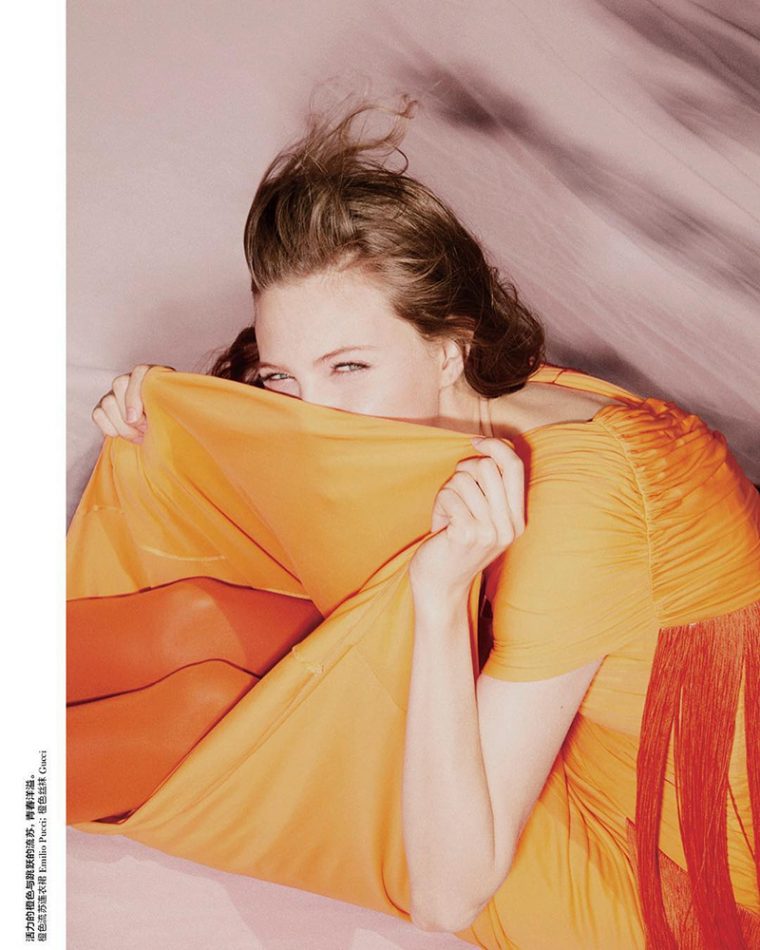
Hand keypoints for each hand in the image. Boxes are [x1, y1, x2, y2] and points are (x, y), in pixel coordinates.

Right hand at [91, 364, 172, 442]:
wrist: (161, 432)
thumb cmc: (169, 418)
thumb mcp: (174, 409)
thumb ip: (172, 403)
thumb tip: (158, 409)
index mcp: (150, 376)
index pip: (139, 372)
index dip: (136, 394)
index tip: (138, 417)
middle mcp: (130, 381)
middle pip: (119, 384)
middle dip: (130, 412)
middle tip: (145, 428)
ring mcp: (114, 394)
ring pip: (108, 402)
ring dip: (122, 425)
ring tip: (140, 435)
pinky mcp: (104, 408)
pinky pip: (98, 414)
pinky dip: (109, 428)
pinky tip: (123, 434)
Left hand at [408, 437, 524, 607]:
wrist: (440, 586)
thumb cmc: (455, 544)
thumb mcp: (482, 517)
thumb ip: (491, 488)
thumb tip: (489, 446)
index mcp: (517, 519)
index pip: (515, 467)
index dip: (496, 446)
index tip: (476, 441)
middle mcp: (509, 526)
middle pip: (488, 467)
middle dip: (464, 468)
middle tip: (454, 486)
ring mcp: (489, 532)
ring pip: (464, 480)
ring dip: (448, 491)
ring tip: (448, 514)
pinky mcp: (467, 534)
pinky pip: (449, 495)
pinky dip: (439, 504)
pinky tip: (441, 525)